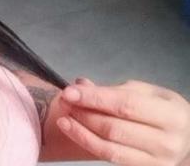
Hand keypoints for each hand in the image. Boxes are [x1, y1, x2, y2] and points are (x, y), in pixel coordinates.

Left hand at [58, 77, 189, 165]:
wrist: (186, 140)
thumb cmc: (163, 111)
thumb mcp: (148, 93)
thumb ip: (115, 90)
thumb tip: (81, 85)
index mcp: (171, 115)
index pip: (125, 105)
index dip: (94, 98)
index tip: (70, 91)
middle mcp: (167, 142)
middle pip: (114, 128)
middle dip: (84, 113)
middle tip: (64, 101)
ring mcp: (157, 162)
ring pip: (109, 146)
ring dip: (80, 130)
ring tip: (64, 117)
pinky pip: (110, 158)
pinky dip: (87, 142)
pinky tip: (73, 129)